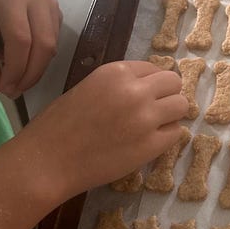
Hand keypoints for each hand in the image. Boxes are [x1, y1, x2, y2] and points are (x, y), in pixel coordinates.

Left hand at [0, 0, 61, 97]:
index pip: (21, 41)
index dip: (15, 69)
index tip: (4, 89)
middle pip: (43, 45)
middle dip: (30, 75)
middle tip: (14, 91)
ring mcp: (51, 3)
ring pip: (52, 46)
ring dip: (36, 69)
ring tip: (17, 79)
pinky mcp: (57, 9)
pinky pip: (54, 41)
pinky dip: (41, 58)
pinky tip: (25, 61)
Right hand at [13, 62, 188, 204]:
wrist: (48, 160)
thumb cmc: (58, 125)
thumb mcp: (88, 87)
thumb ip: (118, 84)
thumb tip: (147, 87)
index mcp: (116, 72)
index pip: (154, 68)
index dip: (151, 82)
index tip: (144, 94)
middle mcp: (135, 90)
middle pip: (174, 83)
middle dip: (167, 94)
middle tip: (154, 110)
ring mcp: (146, 118)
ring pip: (181, 106)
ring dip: (171, 115)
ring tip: (153, 126)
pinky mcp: (150, 145)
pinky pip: (176, 133)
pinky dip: (166, 137)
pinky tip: (148, 142)